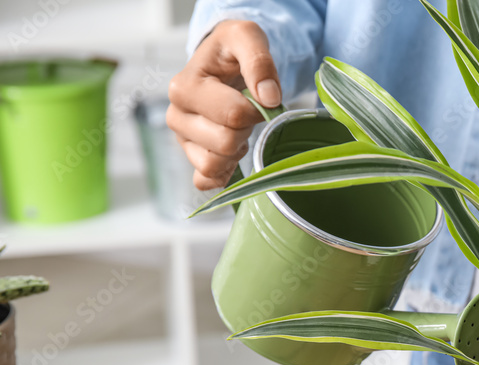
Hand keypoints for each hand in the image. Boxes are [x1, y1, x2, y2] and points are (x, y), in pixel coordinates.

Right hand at [167, 20, 281, 189]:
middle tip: (248, 114)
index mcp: (184, 87)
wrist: (222, 62)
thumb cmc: (231, 50)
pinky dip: (225, 173)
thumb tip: (269, 97)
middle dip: (246, 130)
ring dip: (236, 151)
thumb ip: (260, 61)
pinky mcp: (191, 157)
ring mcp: (182, 140)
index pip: (232, 115)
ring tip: (240, 129)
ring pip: (213, 165)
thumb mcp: (247, 38)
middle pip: (224, 142)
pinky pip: (206, 180)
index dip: (257, 110)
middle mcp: (177, 116)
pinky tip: (234, 153)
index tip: (259, 96)